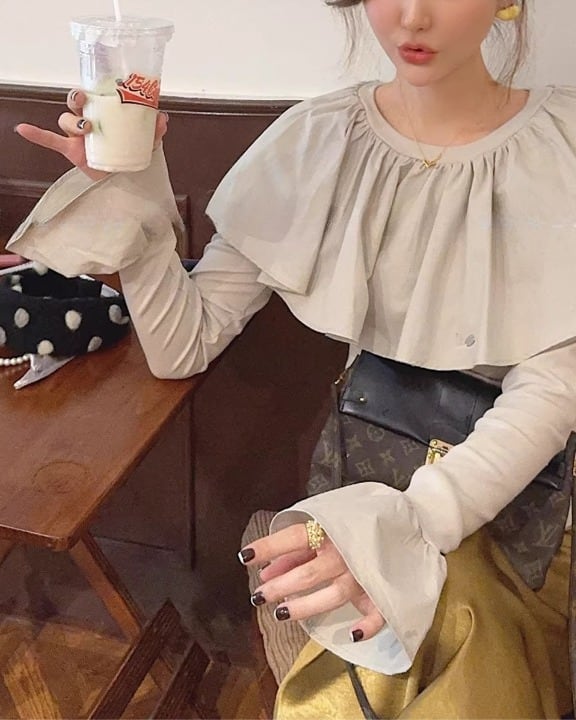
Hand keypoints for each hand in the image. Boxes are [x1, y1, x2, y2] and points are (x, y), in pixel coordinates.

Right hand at [14, 89, 168, 180]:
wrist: (124, 181)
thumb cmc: (130, 156)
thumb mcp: (146, 142)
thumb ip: (154, 130)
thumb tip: (162, 118)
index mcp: (104, 113)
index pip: (94, 94)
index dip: (93, 87)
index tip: (98, 85)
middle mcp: (87, 120)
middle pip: (75, 102)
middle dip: (78, 99)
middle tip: (86, 103)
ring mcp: (77, 136)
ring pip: (66, 120)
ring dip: (73, 121)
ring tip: (86, 128)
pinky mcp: (71, 151)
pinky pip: (49, 140)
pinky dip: (36, 134)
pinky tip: (23, 129)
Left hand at [239, 522, 384, 641]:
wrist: (409, 522)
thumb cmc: (359, 524)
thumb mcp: (325, 527)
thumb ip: (296, 548)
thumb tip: (266, 570)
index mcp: (332, 530)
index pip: (295, 537)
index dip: (268, 546)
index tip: (245, 556)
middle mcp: (346, 553)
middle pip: (308, 573)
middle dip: (280, 586)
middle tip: (259, 595)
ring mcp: (365, 574)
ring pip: (332, 595)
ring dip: (305, 606)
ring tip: (281, 613)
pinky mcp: (383, 592)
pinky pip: (378, 613)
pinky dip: (367, 626)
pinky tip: (351, 634)